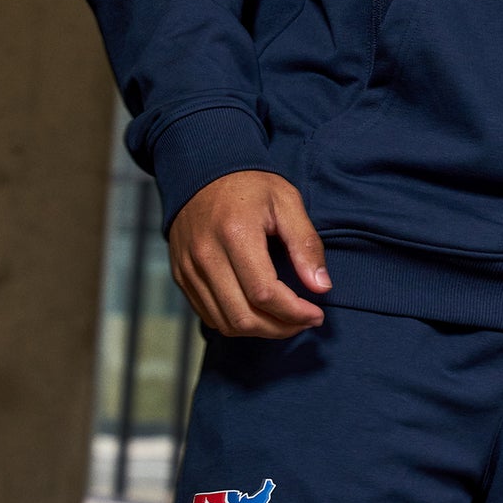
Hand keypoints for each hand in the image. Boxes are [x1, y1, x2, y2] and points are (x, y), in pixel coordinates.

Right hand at [168, 171, 330, 337]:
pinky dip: (236, 323)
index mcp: (236, 233)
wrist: (202, 171)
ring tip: (284, 320)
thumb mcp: (287, 202)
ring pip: (225, 323)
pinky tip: (258, 313)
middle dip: (280, 328)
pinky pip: (208, 315)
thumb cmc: (250, 186)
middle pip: (244, 316)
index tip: (316, 314)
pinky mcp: (181, 276)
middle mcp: (206, 255)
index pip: (265, 293)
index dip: (294, 313)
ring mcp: (189, 268)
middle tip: (304, 321)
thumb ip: (305, 244)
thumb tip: (321, 287)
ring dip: (260, 331)